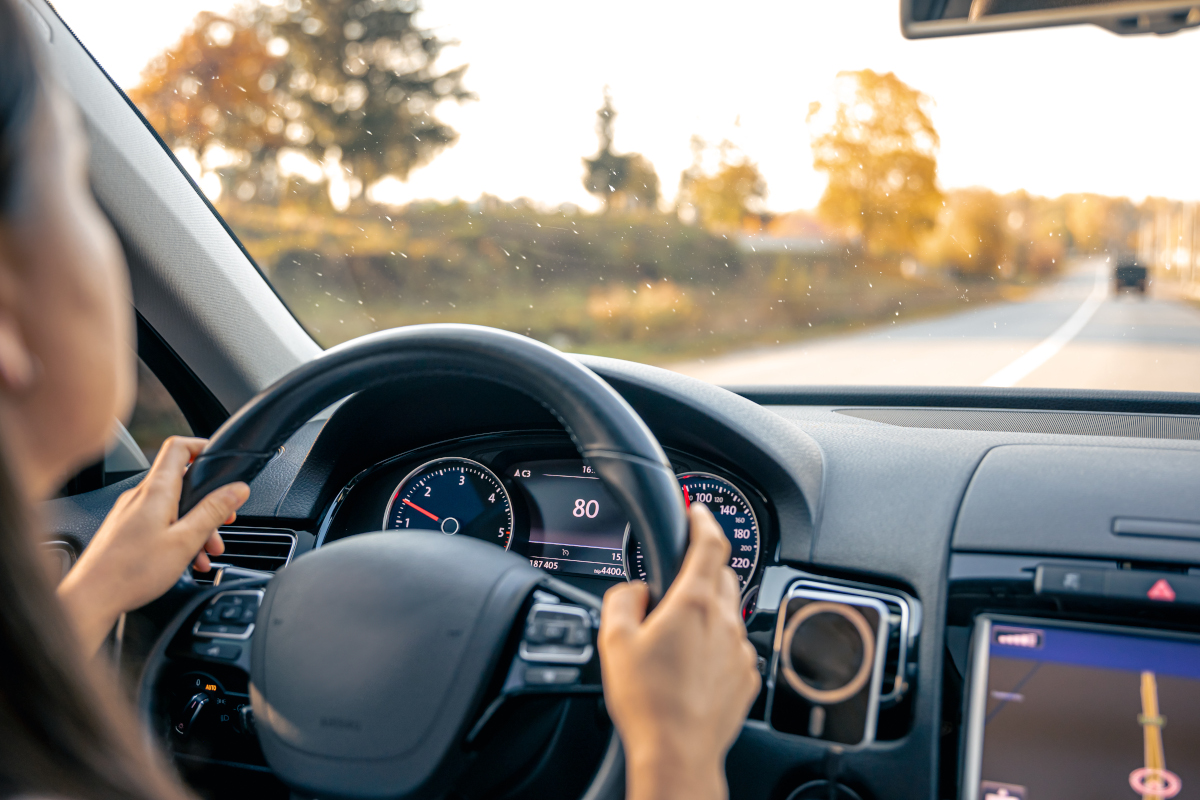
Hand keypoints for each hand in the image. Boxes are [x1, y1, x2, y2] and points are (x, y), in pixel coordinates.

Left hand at [57, 436, 249, 654]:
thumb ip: (212, 511)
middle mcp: (140, 496)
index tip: (221, 463)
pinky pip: (159, 522)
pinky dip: (177, 535)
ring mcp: (130, 512)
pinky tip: (186, 559)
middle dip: (208, 502)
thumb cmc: (131, 572)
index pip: (179, 447)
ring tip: (206, 551)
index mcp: (155, 491)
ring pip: (172, 506)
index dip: (203, 447)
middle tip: (224, 521)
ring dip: (195, 525)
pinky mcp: (125, 529)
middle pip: (182, 482)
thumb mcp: (185, 541)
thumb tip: (237, 489)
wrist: (91, 598)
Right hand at [599, 503, 760, 799]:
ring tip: (678, 633)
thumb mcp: (613, 641)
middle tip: (678, 577)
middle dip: (704, 566)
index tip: (699, 510)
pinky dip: (716, 644)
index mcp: (693, 603)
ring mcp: (740, 651)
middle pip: (722, 575)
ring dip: (709, 609)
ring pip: (729, 612)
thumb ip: (621, 599)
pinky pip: (734, 647)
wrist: (677, 752)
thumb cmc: (648, 702)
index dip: (704, 519)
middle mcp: (724, 621)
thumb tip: (634, 589)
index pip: (710, 543)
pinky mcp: (747, 677)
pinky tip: (692, 665)